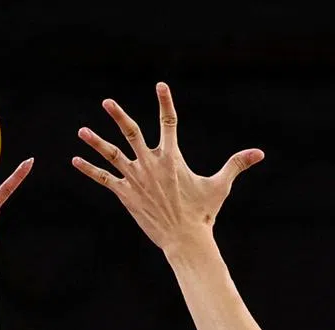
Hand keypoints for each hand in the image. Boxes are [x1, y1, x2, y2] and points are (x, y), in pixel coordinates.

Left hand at [72, 82, 263, 254]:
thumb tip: (260, 153)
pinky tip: (75, 161)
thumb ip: (236, 164)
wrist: (185, 238)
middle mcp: (151, 163)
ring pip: (112, 154)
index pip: (169, 122)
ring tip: (81, 131)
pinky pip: (105, 179)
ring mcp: (136, 178)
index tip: (161, 85)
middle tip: (107, 102)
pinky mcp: (126, 194)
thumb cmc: (203, 213)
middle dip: (119, 116)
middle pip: (132, 132)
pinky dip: (90, 170)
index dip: (166, 102)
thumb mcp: (220, 185)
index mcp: (172, 157)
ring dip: (95, 142)